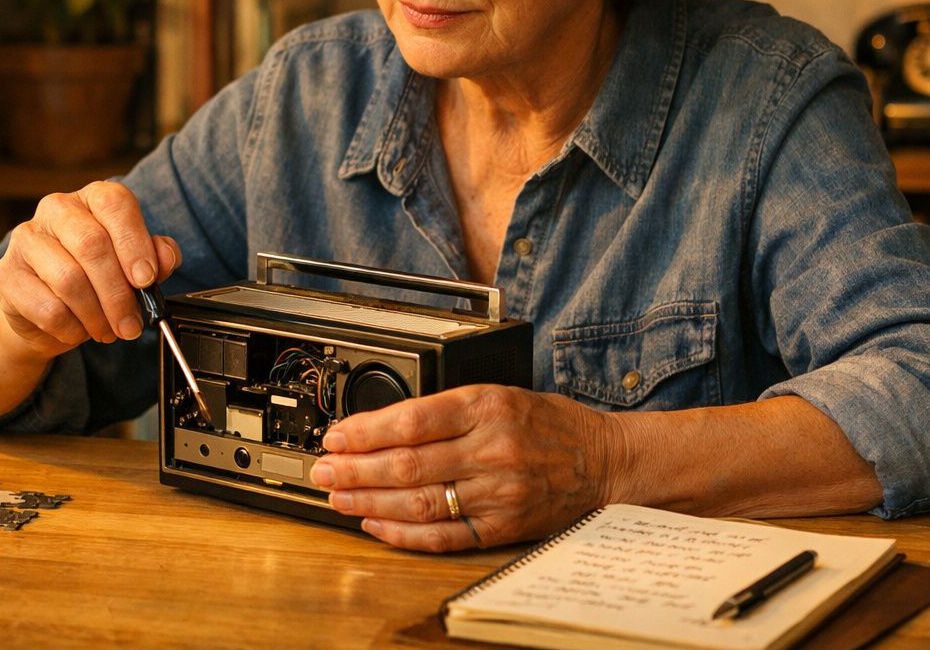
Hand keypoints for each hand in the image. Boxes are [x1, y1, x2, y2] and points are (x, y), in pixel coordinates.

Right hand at [0, 181, 181, 358]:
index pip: (115, 204)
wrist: (43, 310)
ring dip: (96, 315)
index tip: (147, 280)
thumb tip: (166, 258)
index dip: (134, 243)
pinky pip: (47, 307)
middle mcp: (57, 209)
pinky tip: (77, 330)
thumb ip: (155, 258)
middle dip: (118, 293)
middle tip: (131, 325)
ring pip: (69, 279)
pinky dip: (71, 327)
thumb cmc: (94, 279)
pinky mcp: (7, 273)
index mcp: (93, 198)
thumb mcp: (132, 266)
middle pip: (92, 245)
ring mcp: (27, 238)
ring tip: (107, 331)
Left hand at [310, 385, 612, 551]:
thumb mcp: (502, 393)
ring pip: (419, 501)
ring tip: (338, 498)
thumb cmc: (551, 424)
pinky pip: (444, 536)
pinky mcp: (503, 527)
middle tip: (323, 471)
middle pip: (407, 464)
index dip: (365, 432)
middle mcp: (492, 450)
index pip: (412, 421)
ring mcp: (498, 493)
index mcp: (488, 407)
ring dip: (370, 502)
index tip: (336, 437)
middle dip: (355, 470)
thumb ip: (449, 407)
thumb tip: (383, 423)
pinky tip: (376, 525)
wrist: (606, 462)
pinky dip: (403, 533)